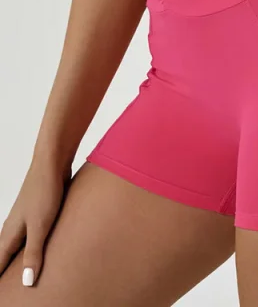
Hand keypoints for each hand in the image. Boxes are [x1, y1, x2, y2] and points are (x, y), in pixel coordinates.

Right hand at [0, 154, 70, 285]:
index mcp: (10, 234)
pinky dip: (33, 246)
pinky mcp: (39, 212)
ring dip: (19, 259)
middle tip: (8, 290)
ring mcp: (26, 219)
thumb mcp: (41, 226)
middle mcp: (14, 227)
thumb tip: (27, 283)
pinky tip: (42, 249)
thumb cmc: (44, 192)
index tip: (2, 296)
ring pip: (19, 245)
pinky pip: (33, 235)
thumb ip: (34, 253)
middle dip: (6, 272)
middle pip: (5, 256)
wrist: (52, 164)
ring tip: (24, 275)